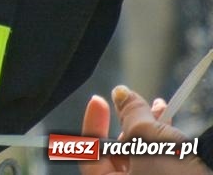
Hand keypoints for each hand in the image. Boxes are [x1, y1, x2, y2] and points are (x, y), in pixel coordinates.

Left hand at [80, 85, 202, 173]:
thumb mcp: (149, 139)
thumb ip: (132, 115)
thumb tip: (121, 93)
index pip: (90, 154)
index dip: (93, 124)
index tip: (99, 100)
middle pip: (118, 156)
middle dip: (128, 125)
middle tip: (135, 104)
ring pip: (141, 159)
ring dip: (149, 131)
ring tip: (160, 108)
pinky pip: (159, 166)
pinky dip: (162, 146)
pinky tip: (171, 126)